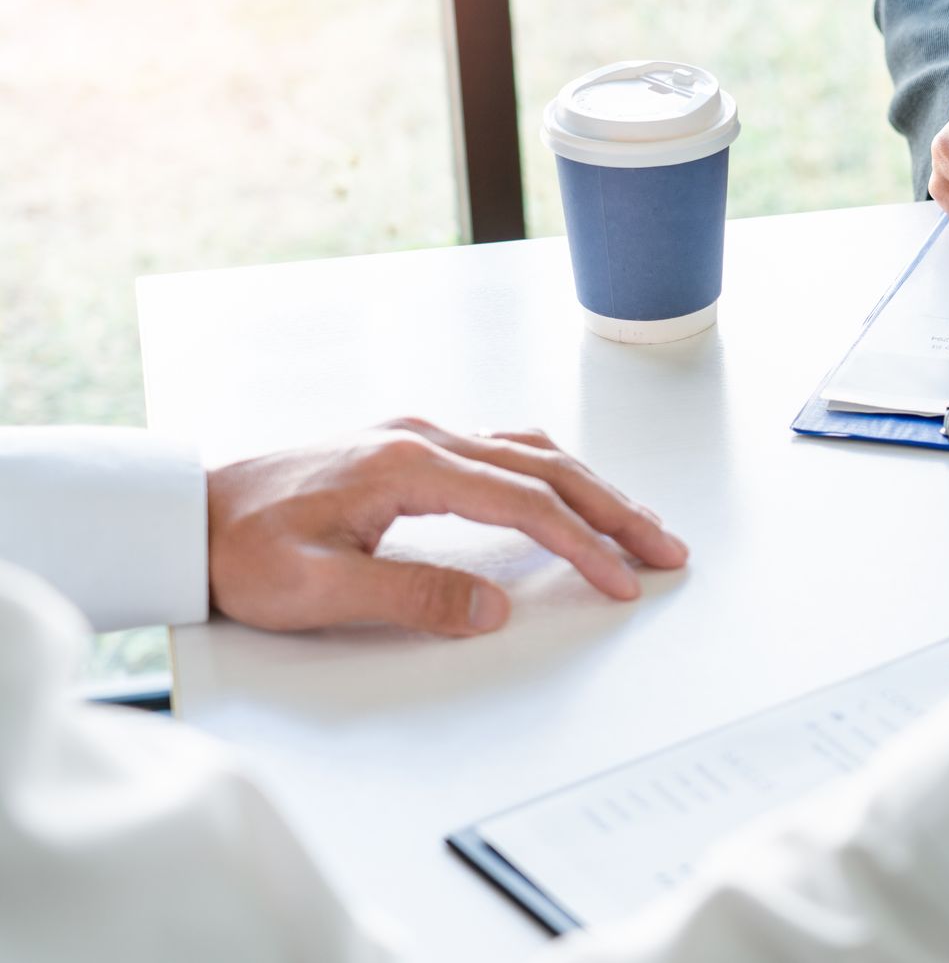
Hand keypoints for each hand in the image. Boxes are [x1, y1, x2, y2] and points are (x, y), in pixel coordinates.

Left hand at [206, 417, 688, 635]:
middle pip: (547, 468)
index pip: (524, 503)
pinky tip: (567, 491)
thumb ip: (410, 595)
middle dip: (615, 511)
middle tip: (667, 547)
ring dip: (592, 488)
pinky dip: (553, 474)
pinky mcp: (409, 449)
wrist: (186, 517)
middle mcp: (422, 438)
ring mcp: (417, 437)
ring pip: (531, 453)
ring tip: (637, 523)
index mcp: (407, 466)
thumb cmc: (238, 550)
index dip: (583, 545)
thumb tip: (492, 607)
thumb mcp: (316, 590)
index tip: (623, 580)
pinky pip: (504, 451)